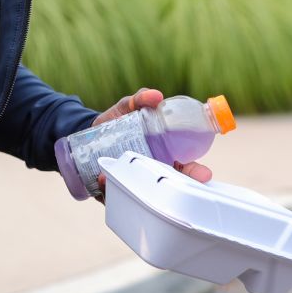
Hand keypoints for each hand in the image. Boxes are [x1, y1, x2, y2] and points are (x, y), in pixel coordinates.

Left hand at [92, 88, 212, 200]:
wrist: (86, 134)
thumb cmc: (117, 122)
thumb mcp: (128, 107)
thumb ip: (141, 99)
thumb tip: (157, 96)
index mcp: (163, 156)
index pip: (186, 169)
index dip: (197, 174)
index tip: (204, 175)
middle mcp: (151, 173)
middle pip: (168, 187)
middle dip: (174, 191)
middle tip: (170, 187)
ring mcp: (133, 184)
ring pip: (140, 195)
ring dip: (136, 191)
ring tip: (126, 180)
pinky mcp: (112, 190)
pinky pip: (113, 196)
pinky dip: (109, 189)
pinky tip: (102, 178)